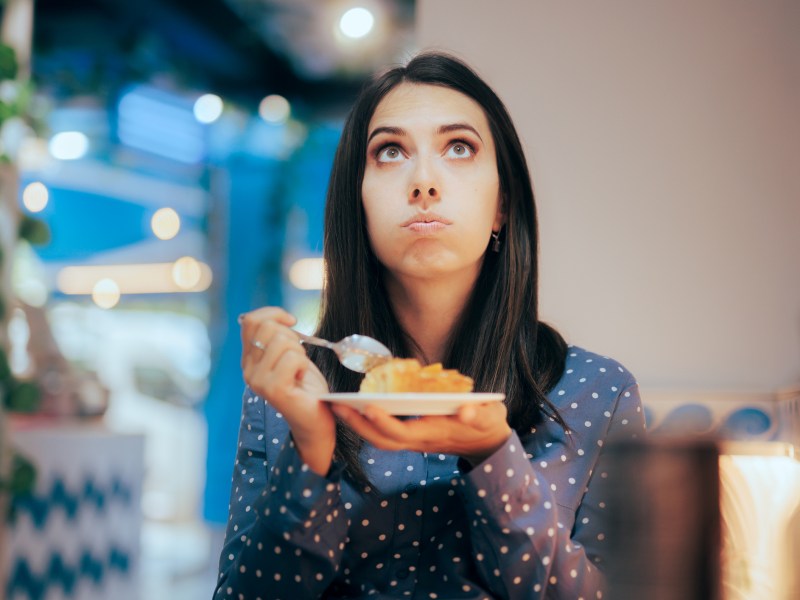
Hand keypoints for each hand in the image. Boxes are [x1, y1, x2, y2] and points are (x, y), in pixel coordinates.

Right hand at [240, 307, 334, 474]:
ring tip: (300, 371)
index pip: (250, 321)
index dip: (273, 313)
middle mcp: (248, 371)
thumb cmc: (306, 387)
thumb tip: (280, 317)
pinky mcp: (273, 389)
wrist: (315, 420)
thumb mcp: (290, 355)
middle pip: (267, 328)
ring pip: (282, 341)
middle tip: (298, 357)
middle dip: (291, 336)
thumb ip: (278, 338)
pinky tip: (301, 379)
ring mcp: (258, 381)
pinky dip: (304, 364)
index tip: (292, 321)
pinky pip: (292, 358)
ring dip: (300, 352)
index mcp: (249, 360)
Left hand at [330, 401, 511, 466]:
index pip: (404, 432)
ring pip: (380, 439)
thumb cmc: (487, 423)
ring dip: (357, 425)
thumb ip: (478, 413)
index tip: (368, 407)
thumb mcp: (489, 416)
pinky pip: (384, 434)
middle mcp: (420, 441)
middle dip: (359, 425)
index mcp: (435, 433)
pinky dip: (366, 423)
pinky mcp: (412, 437)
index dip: (385, 422)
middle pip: (383, 439)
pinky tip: (354, 408)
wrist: (488, 443)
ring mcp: (415, 441)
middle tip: (336, 406)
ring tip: (338, 406)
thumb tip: (466, 411)